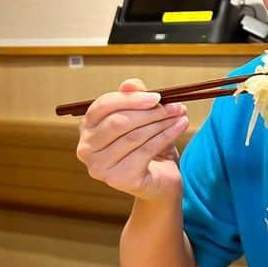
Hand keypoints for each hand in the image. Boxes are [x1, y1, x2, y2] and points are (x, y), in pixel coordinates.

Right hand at [75, 78, 188, 202]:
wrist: (159, 182)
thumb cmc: (147, 146)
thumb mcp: (142, 118)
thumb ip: (134, 98)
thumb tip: (130, 85)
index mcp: (88, 128)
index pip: (103, 106)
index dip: (131, 99)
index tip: (158, 96)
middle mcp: (87, 149)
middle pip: (119, 122)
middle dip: (151, 112)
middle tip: (175, 106)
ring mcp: (100, 166)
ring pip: (134, 136)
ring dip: (162, 123)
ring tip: (180, 115)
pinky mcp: (118, 179)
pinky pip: (146, 150)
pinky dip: (167, 136)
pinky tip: (180, 127)